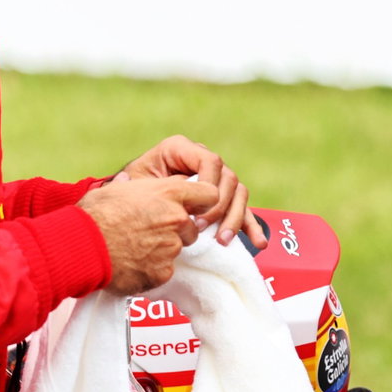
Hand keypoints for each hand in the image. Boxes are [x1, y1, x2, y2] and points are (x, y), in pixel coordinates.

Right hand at [78, 176, 219, 294]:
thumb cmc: (95, 214)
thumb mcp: (115, 189)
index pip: (209, 194)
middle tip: (150, 232)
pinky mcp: (163, 272)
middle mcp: (176, 219)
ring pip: (177, 249)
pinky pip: (164, 270)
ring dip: (163, 250)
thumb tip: (129, 181)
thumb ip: (133, 186)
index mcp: (169, 193)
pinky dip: (152, 269)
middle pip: (192, 227)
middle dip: (177, 231)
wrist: (82, 247)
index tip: (191, 208)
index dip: (202, 202)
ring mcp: (171, 248)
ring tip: (135, 247)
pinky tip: (132, 263)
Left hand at [114, 135, 265, 247]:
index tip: (193, 211)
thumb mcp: (133, 181)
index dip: (209, 184)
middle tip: (200, 229)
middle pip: (228, 179)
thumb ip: (136, 182)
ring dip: (234, 218)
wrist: (134, 201)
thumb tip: (141, 186)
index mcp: (181, 149)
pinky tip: (258, 243)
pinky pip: (244, 210)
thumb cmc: (132, 189)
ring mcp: (217, 180)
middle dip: (218, 207)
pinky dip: (252, 226)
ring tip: (222, 241)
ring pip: (239, 194)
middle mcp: (204, 160)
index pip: (210, 160)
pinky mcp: (224, 200)